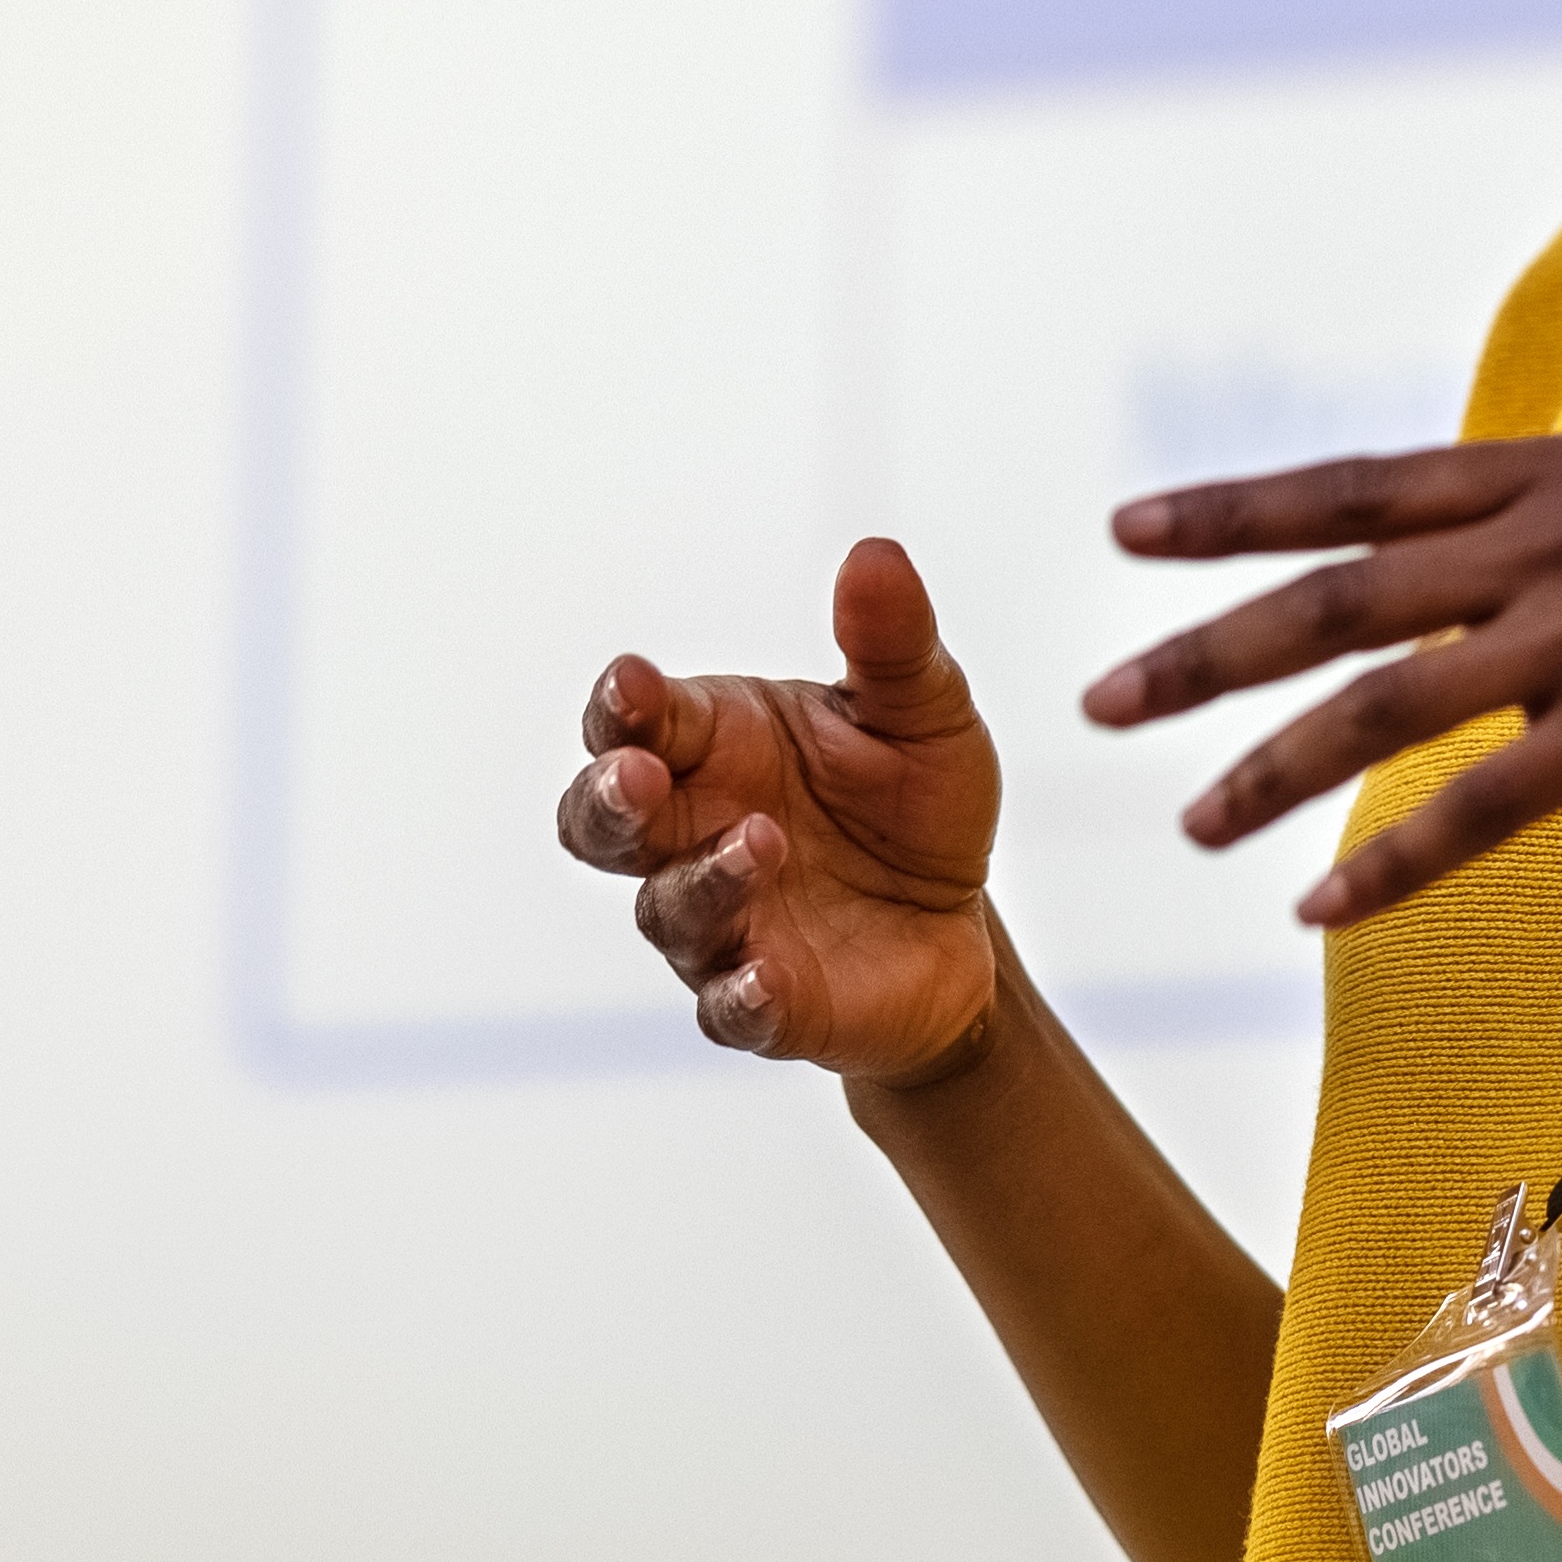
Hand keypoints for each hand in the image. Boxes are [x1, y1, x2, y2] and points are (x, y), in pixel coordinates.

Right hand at [563, 535, 1008, 1082]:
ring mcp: (719, 923)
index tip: (634, 685)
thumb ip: (892, 642)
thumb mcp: (923, 711)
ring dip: (705, 879)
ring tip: (764, 843)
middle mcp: (691, 834)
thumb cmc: (913, 801)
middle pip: (600, 822)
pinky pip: (730, 1007)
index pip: (632, 721)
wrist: (961, 919)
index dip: (621, 704)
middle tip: (635, 777)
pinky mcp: (766, 1003)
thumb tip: (876, 554)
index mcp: (710, 746)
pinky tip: (765, 974)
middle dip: (606, 799)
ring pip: (668, 909)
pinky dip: (741, 993)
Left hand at [1087, 427, 1561, 926]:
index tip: (1132, 527)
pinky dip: (1392, 863)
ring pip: (1385, 702)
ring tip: (1189, 827)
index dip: (1238, 510)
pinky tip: (1323, 911)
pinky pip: (1483, 805)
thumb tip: (1519, 535)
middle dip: (1203, 647)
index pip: (1362, 485)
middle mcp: (1558, 535)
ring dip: (1270, 769)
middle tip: (1098, 700)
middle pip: (1338, 592)